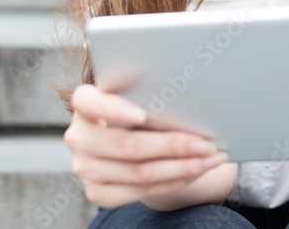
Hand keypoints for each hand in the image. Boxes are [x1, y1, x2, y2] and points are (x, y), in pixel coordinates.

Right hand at [64, 84, 228, 207]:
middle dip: (172, 145)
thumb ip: (148, 95)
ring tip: (210, 159)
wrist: (124, 138)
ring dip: (182, 167)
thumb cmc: (136, 106)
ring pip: (139, 172)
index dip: (114, 109)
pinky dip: (173, 182)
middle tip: (206, 143)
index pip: (87, 102)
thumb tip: (191, 101)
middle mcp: (78, 137)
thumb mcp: (136, 95)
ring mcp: (85, 168)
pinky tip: (194, 172)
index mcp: (83, 104)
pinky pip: (140, 191)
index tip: (143, 113)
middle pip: (126, 145)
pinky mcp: (97, 193)